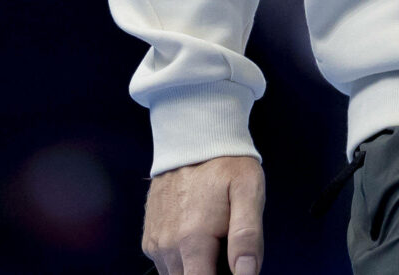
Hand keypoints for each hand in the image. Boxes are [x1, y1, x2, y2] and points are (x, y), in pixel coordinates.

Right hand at [143, 154, 263, 274]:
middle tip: (226, 248)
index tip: (233, 267)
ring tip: (212, 240)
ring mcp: (155, 243)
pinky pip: (166, 265)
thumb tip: (246, 274)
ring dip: (196, 268)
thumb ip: (247, 236)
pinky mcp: (149, 239)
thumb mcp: (248, 191)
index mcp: (193, 240)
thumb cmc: (226, 164)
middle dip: (210, 271)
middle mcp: (168, 246)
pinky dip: (182, 260)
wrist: (193, 137)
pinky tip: (195, 237)